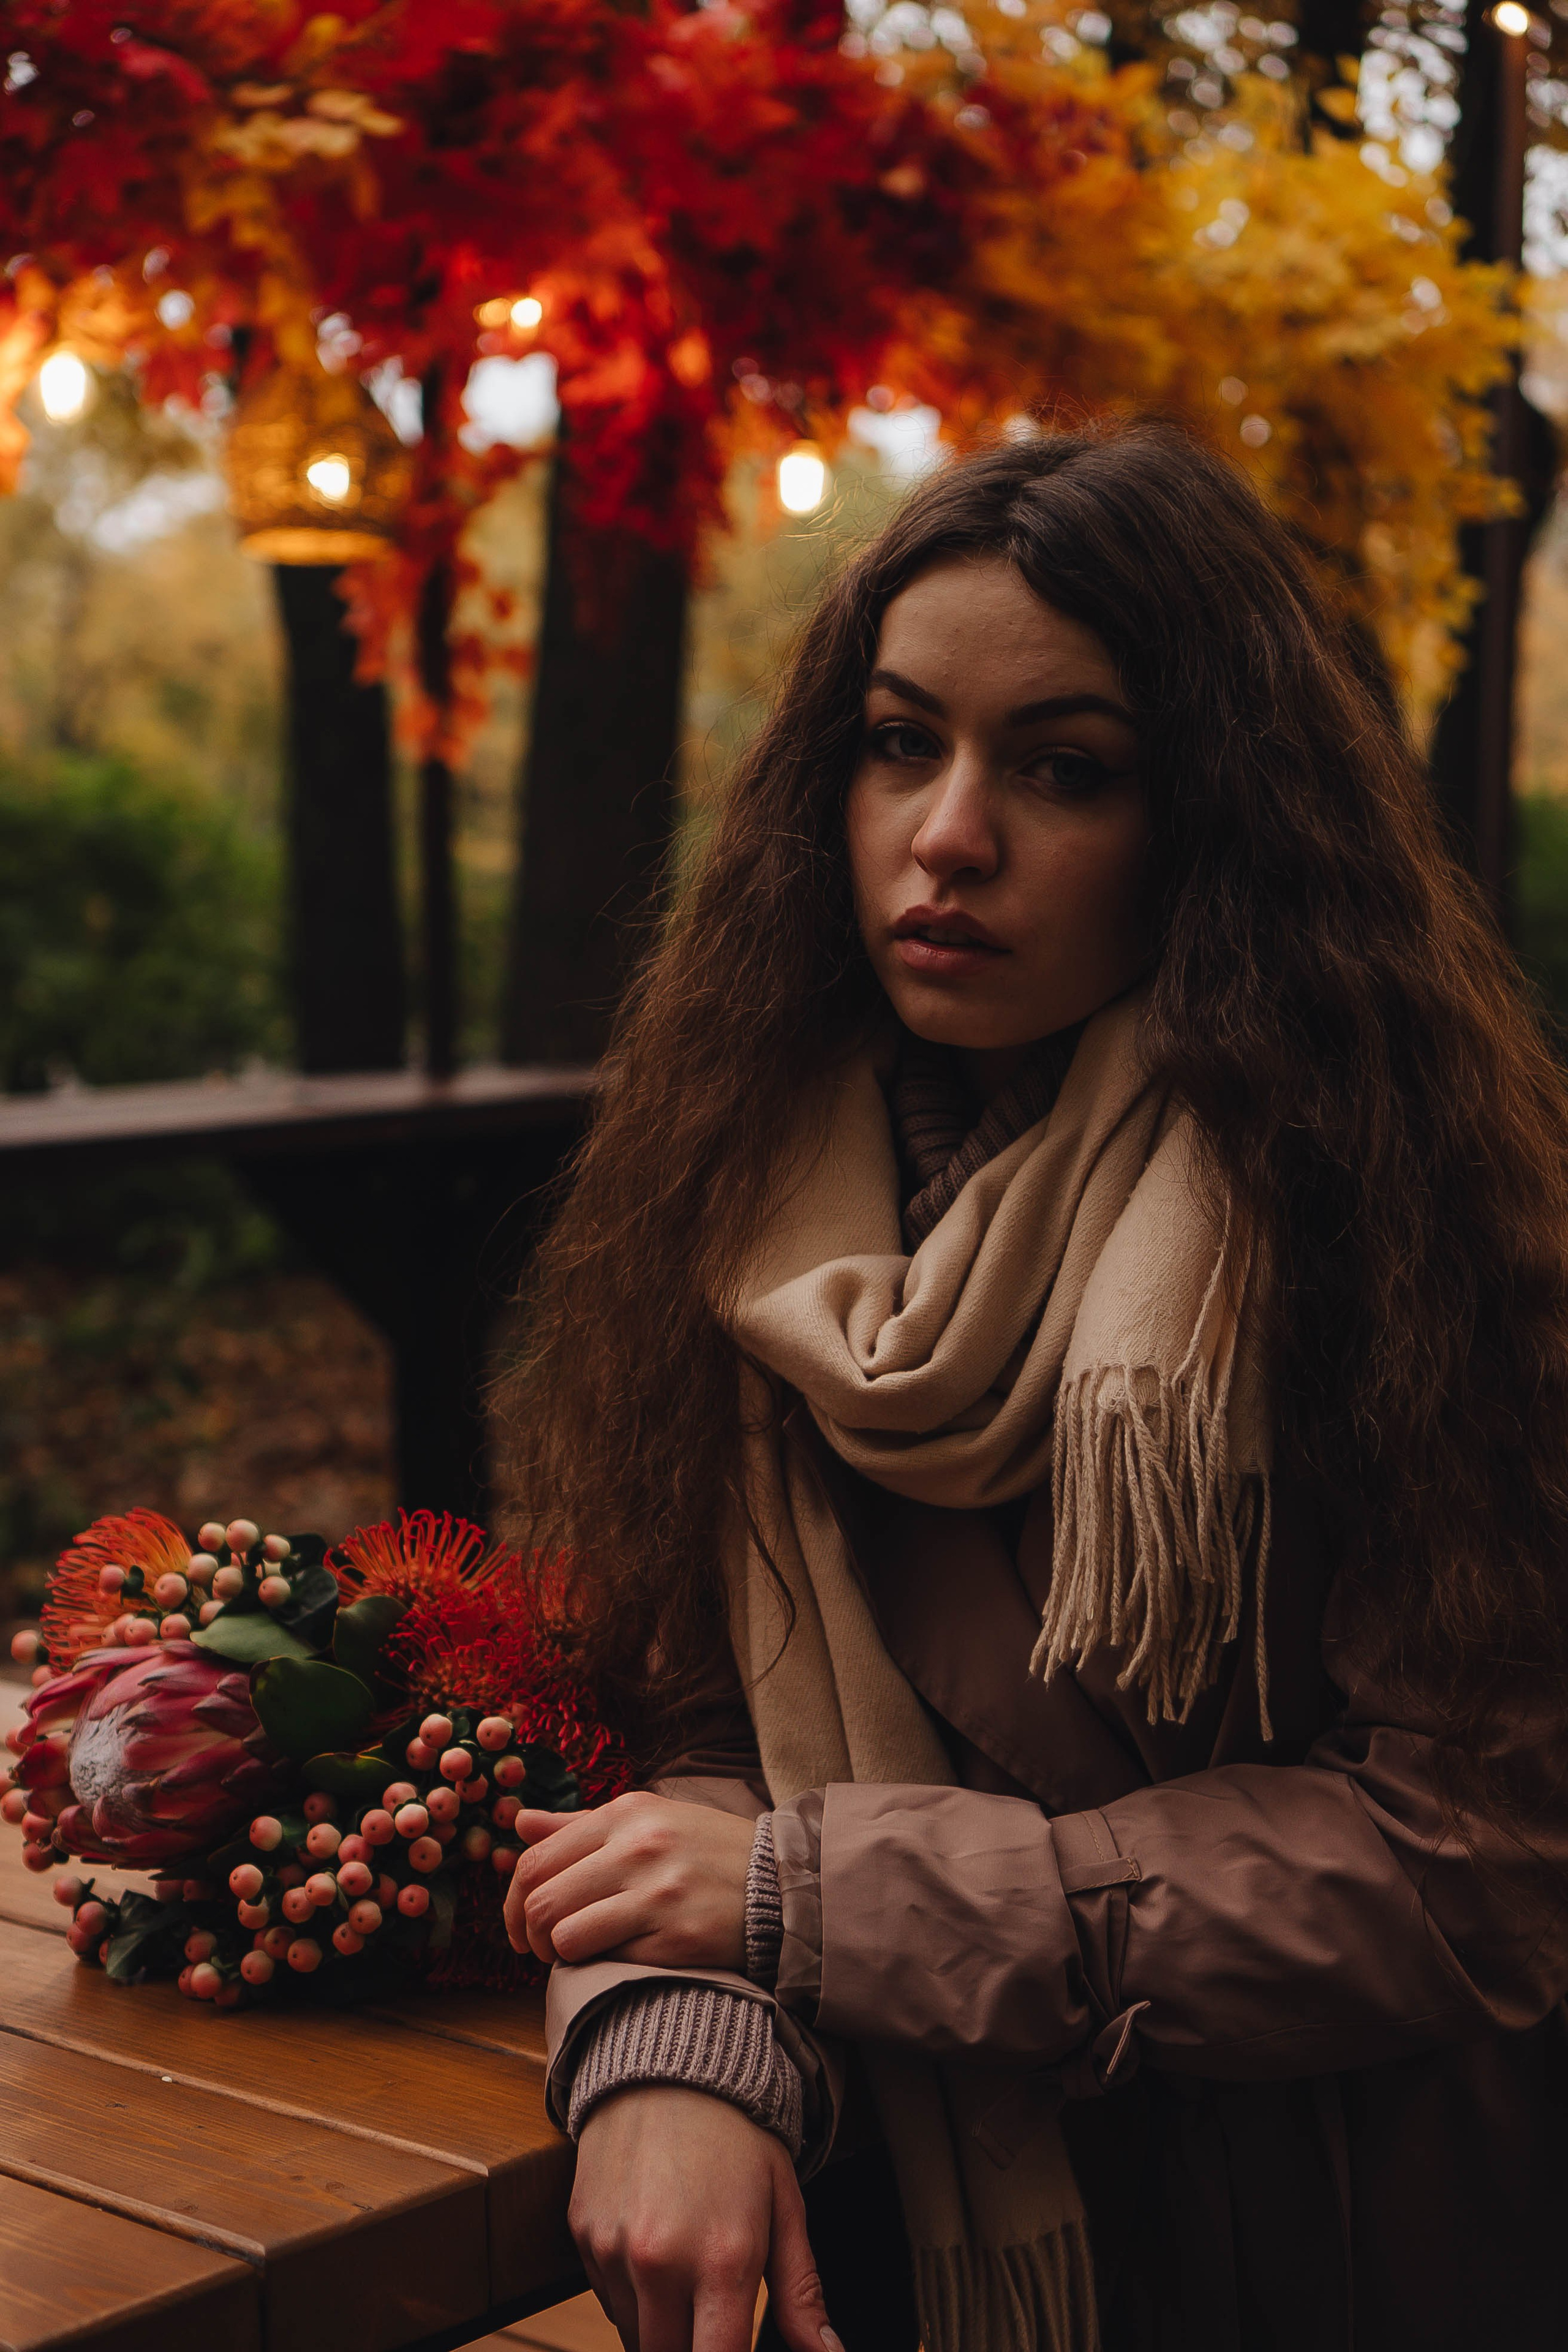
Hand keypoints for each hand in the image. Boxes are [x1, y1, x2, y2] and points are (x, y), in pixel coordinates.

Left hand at [504, 1791, 753, 1969]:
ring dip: (560, 1956)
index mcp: (625, 1815)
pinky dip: (602, 1966)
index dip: (515, 1901)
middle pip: (541, 1901)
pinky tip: (620, 1958)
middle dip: (529, 1936)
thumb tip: (518, 1822)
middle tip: (543, 1950)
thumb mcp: (648, 1820)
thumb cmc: (704, 1852)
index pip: (536, 1860)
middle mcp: (638, 1847)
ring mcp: (659, 1892)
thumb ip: (580, 1825)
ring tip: (577, 1955)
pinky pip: (608, 1960)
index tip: (523, 1925)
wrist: (781, 1883)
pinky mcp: (678, 1937)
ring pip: (564, 1935)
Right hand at [572, 2085, 839, 2351]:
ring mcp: (614, 2250)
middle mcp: (660, 2263)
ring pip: (635, 2337)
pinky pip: (607, 2299)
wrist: (670, 2063)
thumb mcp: (785, 2205)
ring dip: (661, 2325)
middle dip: (694, 2347)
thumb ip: (802, 2293)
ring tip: (687, 2269)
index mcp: (723, 2261)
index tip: (733, 2347)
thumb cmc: (737, 2135)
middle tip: (714, 2314)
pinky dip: (631, 2294)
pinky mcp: (583, 2235)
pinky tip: (653, 2246)